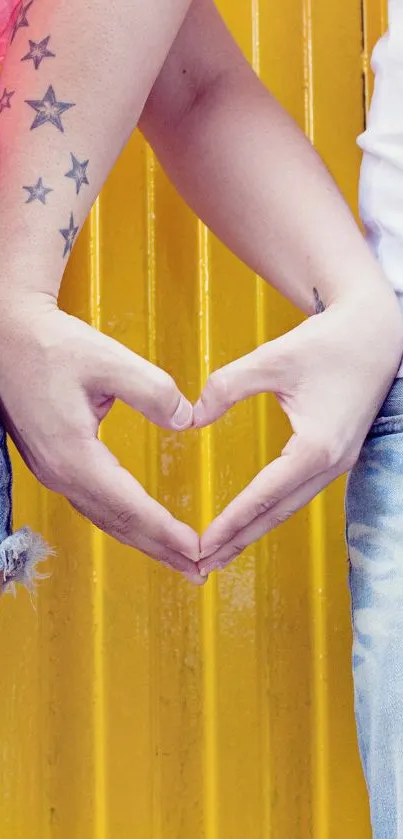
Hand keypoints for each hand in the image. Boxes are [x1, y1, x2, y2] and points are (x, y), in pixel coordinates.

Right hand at [0, 296, 202, 582]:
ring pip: (104, 517)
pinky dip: (123, 520)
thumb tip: (187, 419)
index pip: (129, 507)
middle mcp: (61, 472)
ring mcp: (53, 470)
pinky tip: (139, 523)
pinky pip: (93, 503)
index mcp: (74, 455)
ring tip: (176, 556)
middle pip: (118, 524)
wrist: (7, 335)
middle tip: (198, 571)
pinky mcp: (53, 461)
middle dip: (160, 550)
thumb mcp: (107, 359)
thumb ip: (153, 390)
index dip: (166, 532)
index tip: (197, 549)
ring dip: (142, 539)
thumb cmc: (51, 344)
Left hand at [194, 294, 402, 575]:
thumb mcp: (271, 358)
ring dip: (255, 530)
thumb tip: (191, 417)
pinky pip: (299, 492)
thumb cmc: (326, 343)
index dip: (230, 523)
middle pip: (276, 514)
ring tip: (222, 551)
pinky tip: (253, 517)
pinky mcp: (336, 455)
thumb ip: (226, 386)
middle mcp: (330, 464)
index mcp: (315, 447)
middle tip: (202, 566)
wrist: (375, 333)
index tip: (202, 545)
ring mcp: (337, 463)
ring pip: (289, 507)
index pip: (262, 497)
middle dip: (239, 540)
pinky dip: (272, 510)